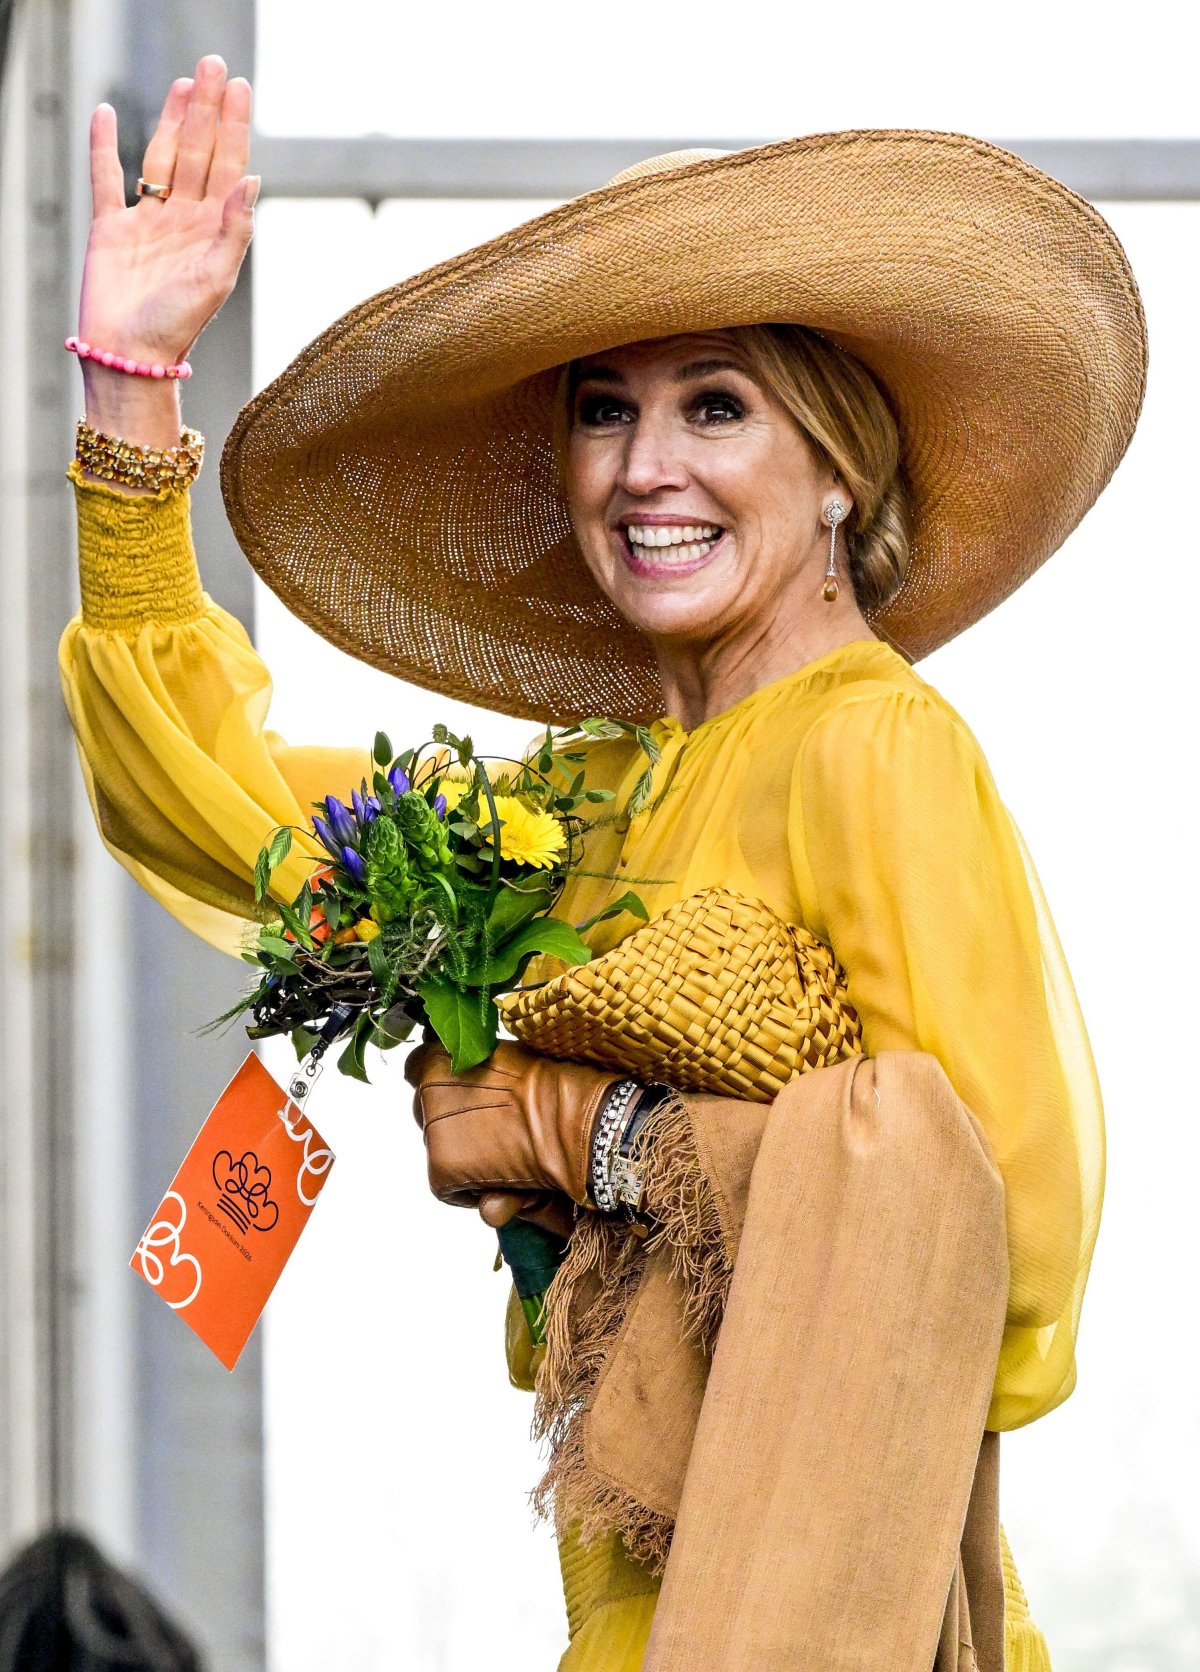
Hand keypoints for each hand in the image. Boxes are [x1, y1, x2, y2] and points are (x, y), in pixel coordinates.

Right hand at [78, 55, 255, 452]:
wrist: (130, 357)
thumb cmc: (177, 327)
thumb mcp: (216, 279)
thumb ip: (235, 229)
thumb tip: (252, 180)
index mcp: (213, 232)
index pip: (228, 167)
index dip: (234, 126)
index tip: (241, 87)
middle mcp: (183, 221)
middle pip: (198, 152)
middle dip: (206, 109)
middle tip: (214, 63)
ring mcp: (147, 222)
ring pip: (161, 157)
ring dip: (171, 119)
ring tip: (185, 82)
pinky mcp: (110, 228)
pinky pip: (105, 178)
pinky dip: (104, 145)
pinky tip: (107, 113)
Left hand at [405, 1039, 619, 1214]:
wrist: (569, 1122)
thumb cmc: (547, 1086)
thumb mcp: (504, 1059)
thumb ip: (468, 1059)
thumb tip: (435, 1043)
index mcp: (440, 1059)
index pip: (417, 1067)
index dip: (440, 1079)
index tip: (463, 1086)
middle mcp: (427, 1094)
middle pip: (425, 1110)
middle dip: (450, 1117)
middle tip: (492, 1122)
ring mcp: (433, 1133)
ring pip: (436, 1146)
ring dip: (461, 1150)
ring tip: (501, 1148)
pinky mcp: (441, 1170)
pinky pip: (447, 1186)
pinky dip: (469, 1188)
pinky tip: (500, 1174)